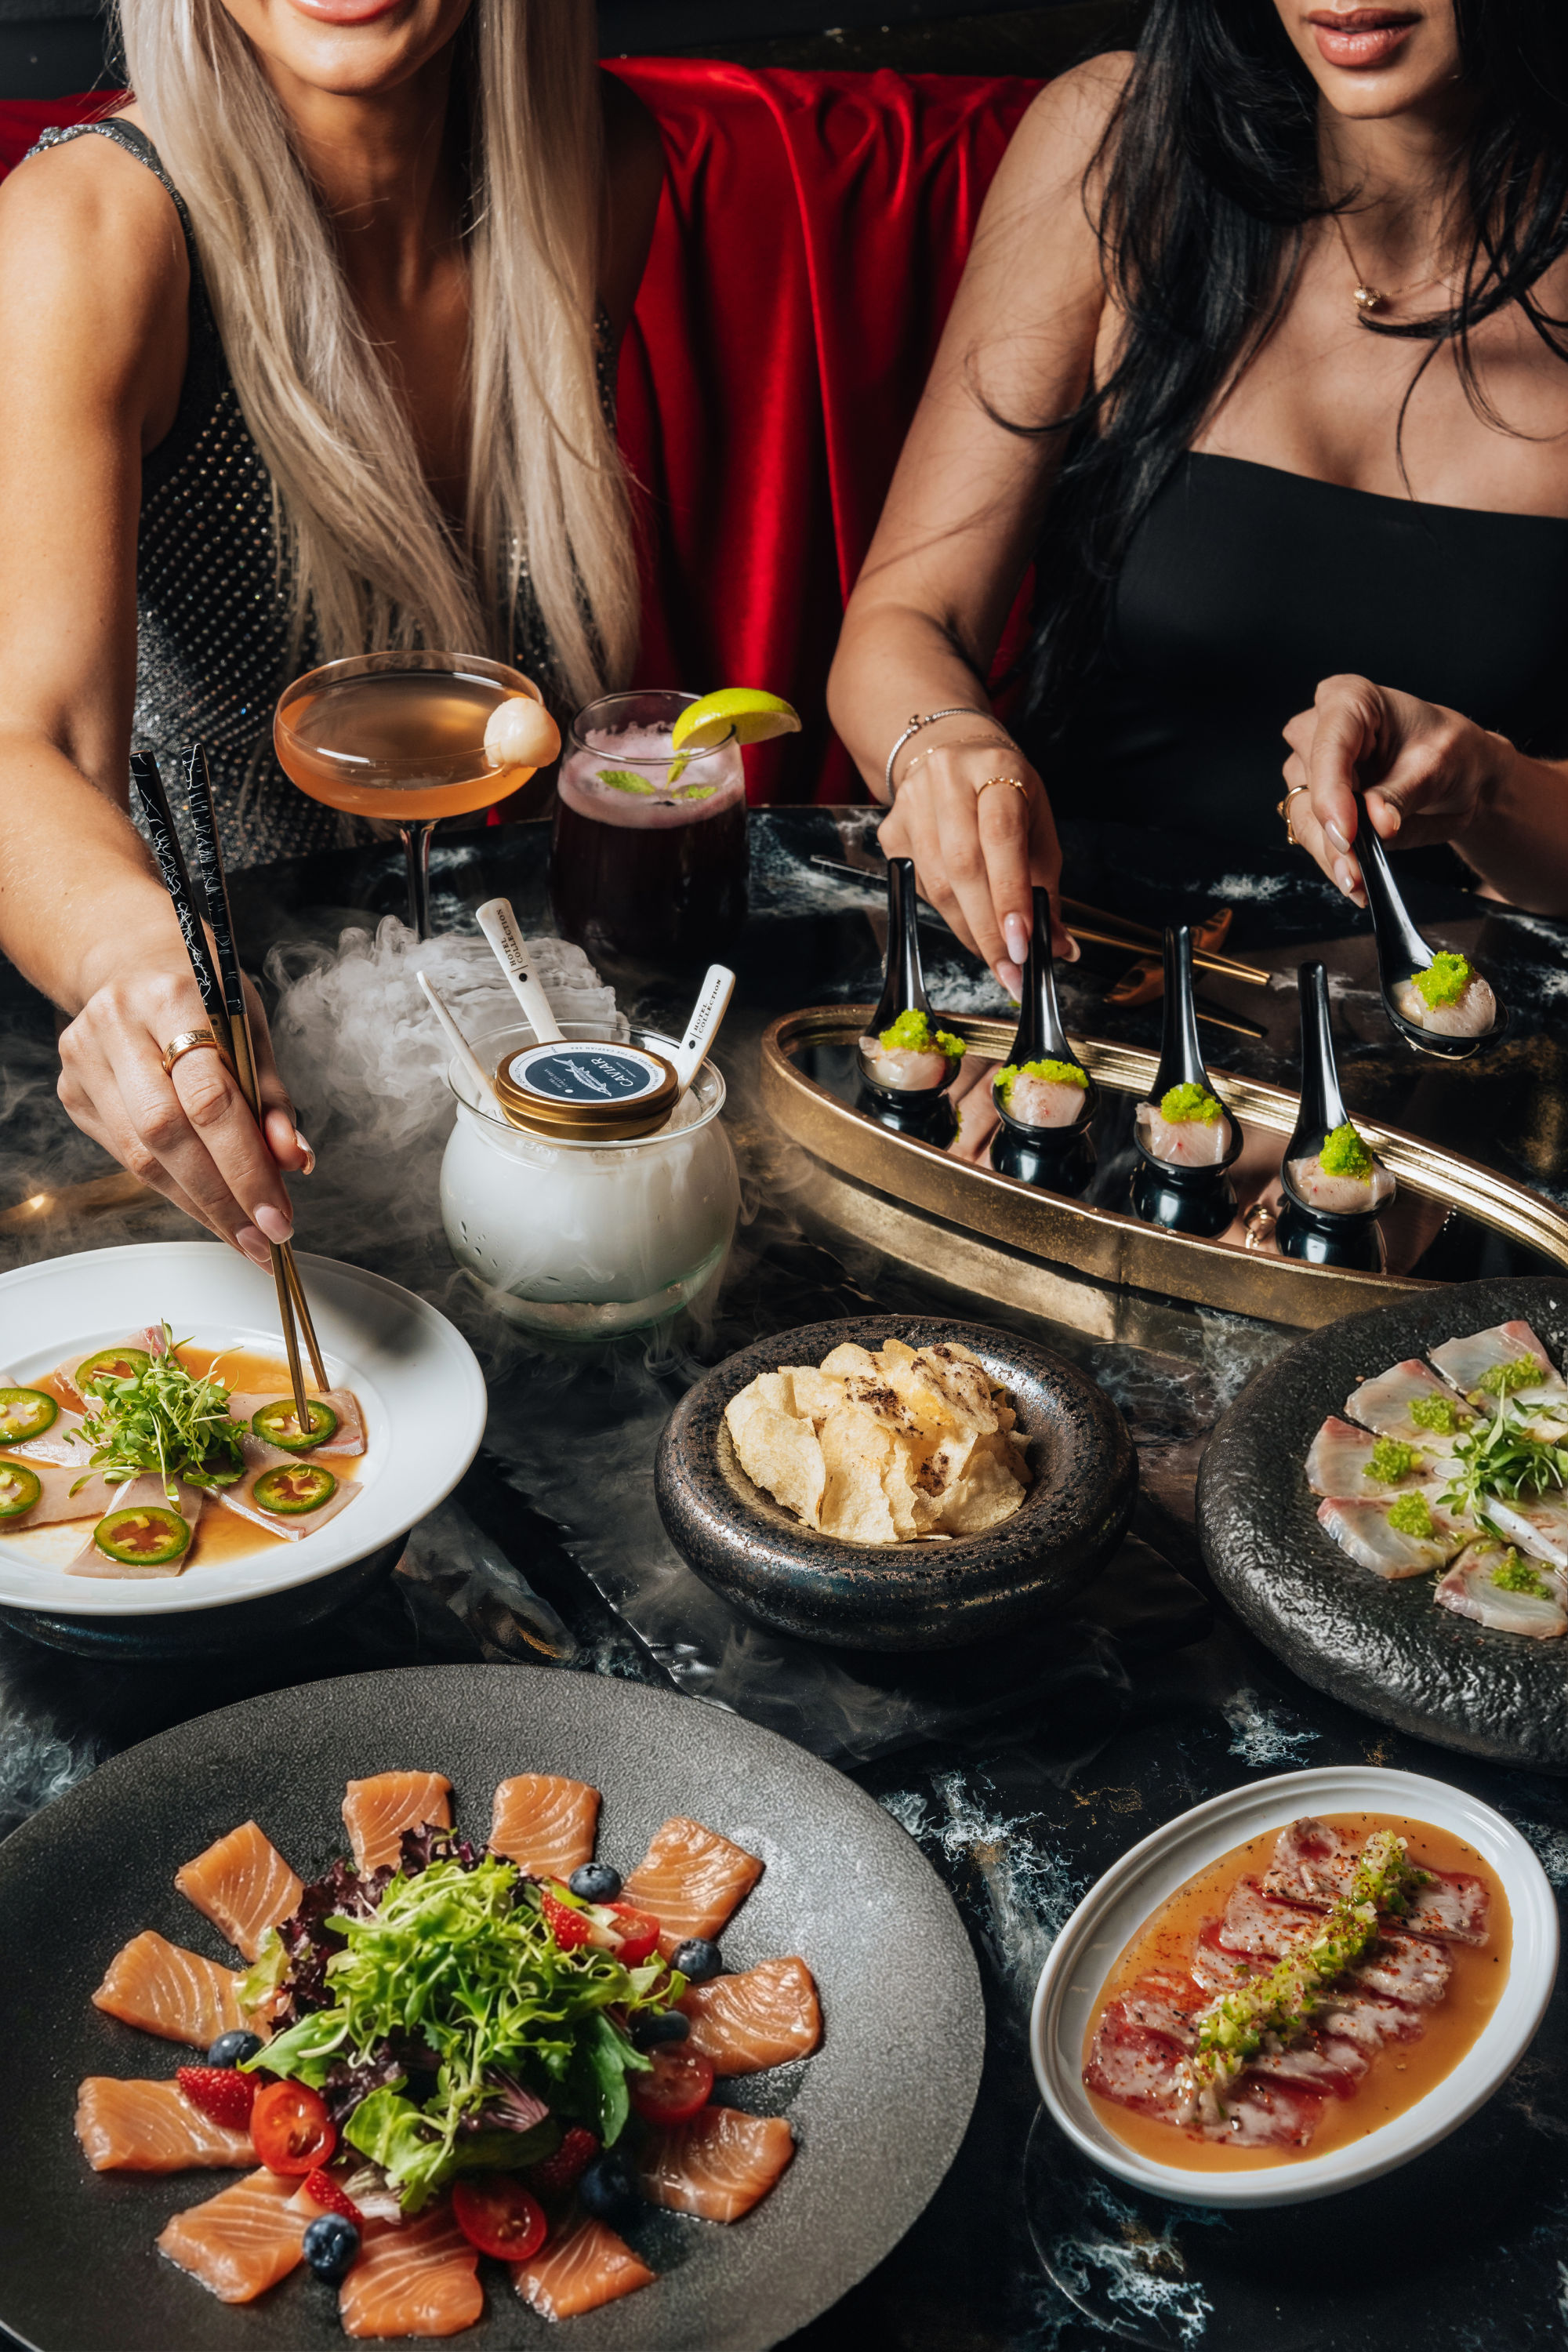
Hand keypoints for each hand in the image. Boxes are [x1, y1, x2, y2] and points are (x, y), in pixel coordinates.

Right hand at [57, 957, 311, 1259]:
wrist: (130, 962)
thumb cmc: (203, 996)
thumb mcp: (250, 1027)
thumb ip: (271, 1094)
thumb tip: (294, 1159)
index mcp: (174, 998)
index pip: (209, 1097)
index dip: (245, 1164)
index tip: (277, 1212)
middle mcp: (118, 1025)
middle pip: (167, 1133)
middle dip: (222, 1196)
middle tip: (263, 1236)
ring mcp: (85, 1059)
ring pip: (140, 1155)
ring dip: (197, 1203)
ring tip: (241, 1231)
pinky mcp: (72, 1090)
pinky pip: (124, 1156)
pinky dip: (171, 1187)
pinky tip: (205, 1203)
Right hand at [878, 739, 1075, 994]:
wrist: (951, 752)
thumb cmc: (1005, 794)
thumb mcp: (1037, 827)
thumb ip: (1046, 887)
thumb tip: (1058, 947)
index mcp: (996, 766)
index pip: (1001, 835)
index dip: (1011, 893)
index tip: (1023, 942)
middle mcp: (947, 778)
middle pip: (964, 865)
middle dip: (989, 928)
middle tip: (1012, 969)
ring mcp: (912, 802)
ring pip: (938, 883)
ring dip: (969, 930)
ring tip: (996, 957)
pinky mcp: (891, 828)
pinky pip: (919, 885)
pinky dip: (947, 914)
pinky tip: (968, 923)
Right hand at [1281, 674, 1511, 904]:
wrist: (1460, 774)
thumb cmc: (1451, 752)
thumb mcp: (1439, 766)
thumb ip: (1403, 793)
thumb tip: (1376, 823)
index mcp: (1349, 699)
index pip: (1329, 745)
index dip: (1332, 792)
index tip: (1347, 834)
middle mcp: (1319, 728)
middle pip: (1309, 784)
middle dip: (1331, 831)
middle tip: (1356, 869)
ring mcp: (1310, 766)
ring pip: (1303, 816)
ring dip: (1328, 853)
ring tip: (1357, 881)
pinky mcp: (1312, 800)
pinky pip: (1313, 835)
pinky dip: (1333, 861)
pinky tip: (1355, 881)